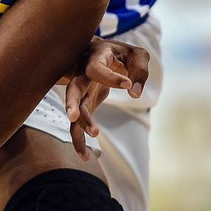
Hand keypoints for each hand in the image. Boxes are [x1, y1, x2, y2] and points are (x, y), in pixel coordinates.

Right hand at [59, 36, 148, 159]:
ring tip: (94, 134)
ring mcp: (82, 90)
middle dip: (72, 102)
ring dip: (80, 124)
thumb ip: (139, 69)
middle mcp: (83, 74)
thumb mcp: (136, 55)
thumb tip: (134, 93)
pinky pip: (77, 123)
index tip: (128, 85)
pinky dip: (79, 140)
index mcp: (95, 58)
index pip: (97, 69)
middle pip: (73, 88)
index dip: (111, 77)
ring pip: (75, 109)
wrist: (98, 53)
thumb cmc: (121, 54)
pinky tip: (85, 156)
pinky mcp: (84, 104)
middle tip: (72, 116)